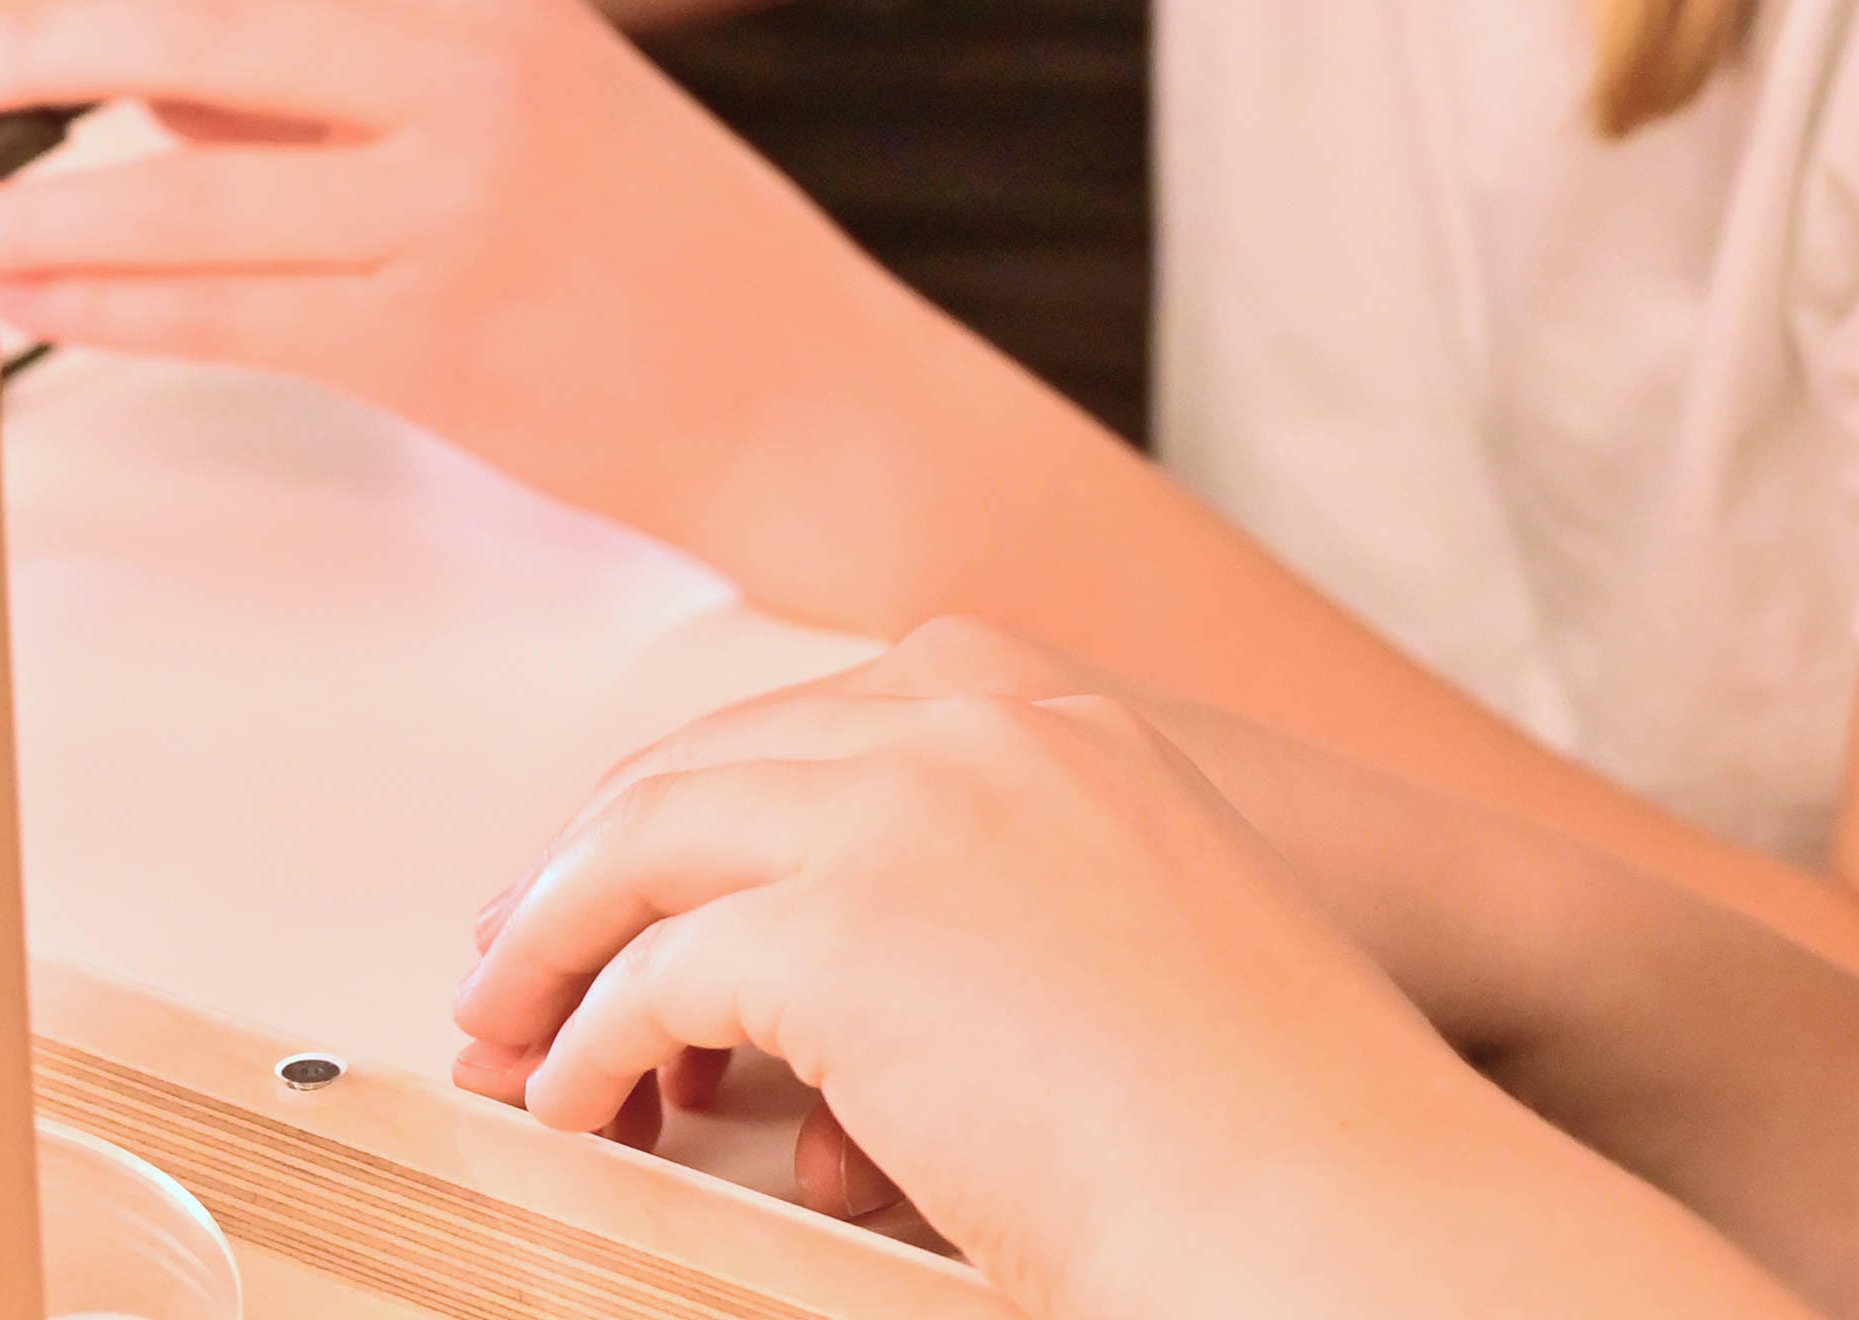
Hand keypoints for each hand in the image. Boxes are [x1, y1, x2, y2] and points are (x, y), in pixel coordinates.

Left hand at [0, 0, 953, 576]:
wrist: (817, 400)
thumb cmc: (675, 267)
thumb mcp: (543, 111)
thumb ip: (369, 84)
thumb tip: (166, 95)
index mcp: (499, 2)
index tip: (39, 27)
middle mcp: (475, 77)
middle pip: (201, 30)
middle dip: (51, 54)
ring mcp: (456, 207)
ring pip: (187, 196)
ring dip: (48, 211)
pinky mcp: (435, 339)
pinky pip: (222, 314)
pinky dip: (109, 307)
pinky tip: (43, 305)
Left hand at [449, 624, 1685, 1317]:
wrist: (1346, 1160)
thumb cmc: (1272, 1083)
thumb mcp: (1124, 918)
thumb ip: (978, 917)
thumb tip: (828, 1059)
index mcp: (1026, 696)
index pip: (786, 727)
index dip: (678, 816)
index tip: (612, 887)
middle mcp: (954, 720)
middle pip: (689, 770)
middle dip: (582, 872)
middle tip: (512, 963)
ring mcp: (898, 811)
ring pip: (641, 851)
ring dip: (555, 952)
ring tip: (514, 1035)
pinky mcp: (845, 930)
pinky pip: (652, 982)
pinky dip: (590, 1045)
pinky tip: (580, 1103)